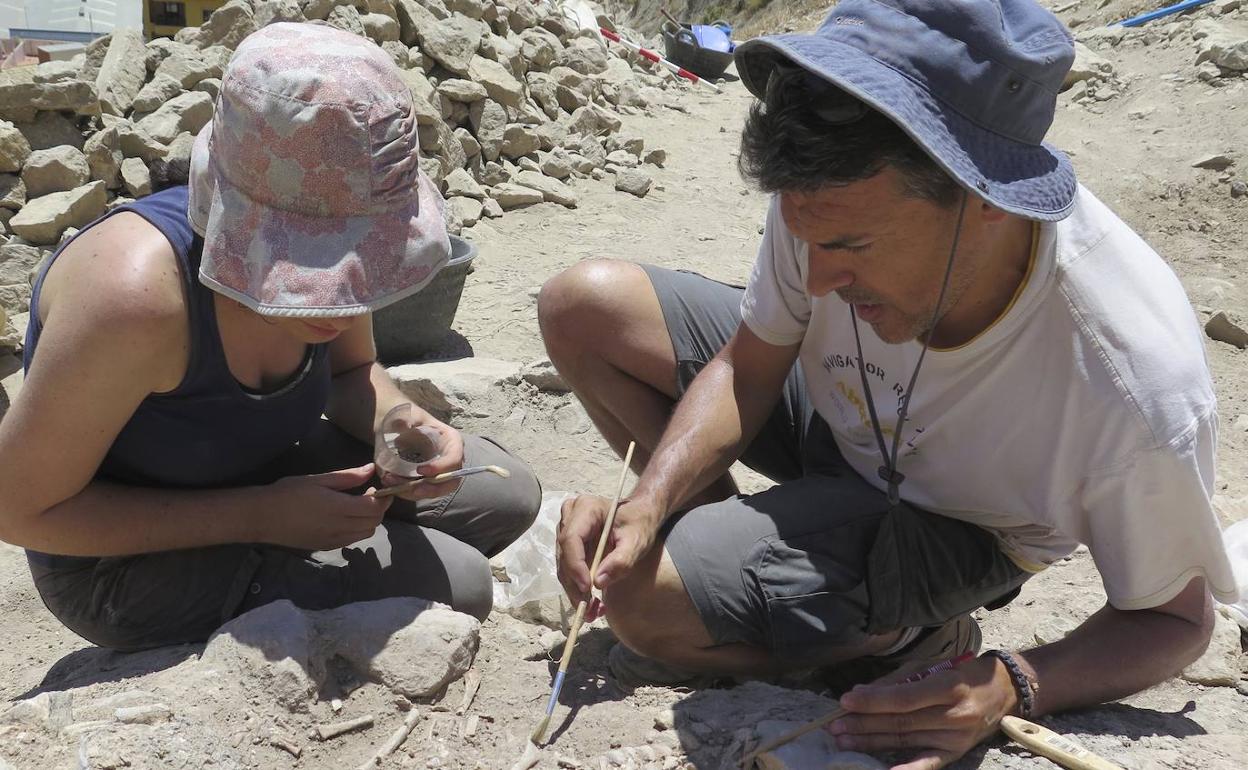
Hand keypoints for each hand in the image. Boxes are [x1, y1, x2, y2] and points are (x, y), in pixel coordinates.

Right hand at [262, 463, 392, 550]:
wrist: (263, 518)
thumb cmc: (289, 493)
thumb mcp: (318, 480)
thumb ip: (347, 477)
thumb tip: (370, 469)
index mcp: (339, 508)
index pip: (374, 507)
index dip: (383, 498)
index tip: (380, 486)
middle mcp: (340, 528)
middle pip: (374, 522)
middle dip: (379, 508)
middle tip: (370, 494)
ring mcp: (334, 541)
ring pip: (366, 533)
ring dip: (369, 520)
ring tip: (358, 505)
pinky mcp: (327, 547)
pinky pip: (353, 540)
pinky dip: (358, 529)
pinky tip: (346, 518)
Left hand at [379, 419, 464, 500]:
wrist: (395, 424)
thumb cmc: (406, 416)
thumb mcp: (407, 414)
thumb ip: (405, 420)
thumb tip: (403, 427)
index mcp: (451, 440)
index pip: (455, 458)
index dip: (442, 467)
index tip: (421, 471)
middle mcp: (449, 458)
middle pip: (450, 480)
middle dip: (432, 489)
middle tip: (413, 490)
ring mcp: (439, 471)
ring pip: (435, 490)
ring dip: (415, 492)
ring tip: (392, 483)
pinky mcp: (426, 479)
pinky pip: (422, 491)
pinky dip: (408, 492)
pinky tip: (392, 485)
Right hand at [556, 494, 661, 613]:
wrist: (640, 515)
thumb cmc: (640, 523)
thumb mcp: (637, 541)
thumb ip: (621, 560)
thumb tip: (599, 582)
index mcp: (586, 508)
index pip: (571, 539)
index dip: (575, 566)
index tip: (587, 589)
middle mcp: (570, 516)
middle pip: (564, 555)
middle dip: (575, 585)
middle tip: (589, 609)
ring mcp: (566, 528)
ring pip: (563, 565)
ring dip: (575, 591)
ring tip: (592, 611)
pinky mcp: (569, 542)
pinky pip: (568, 567)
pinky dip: (578, 587)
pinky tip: (592, 603)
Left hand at [826, 655, 1017, 769]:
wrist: (1004, 692)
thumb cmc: (962, 674)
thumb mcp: (933, 667)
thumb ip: (898, 681)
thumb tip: (862, 694)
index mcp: (948, 686)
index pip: (904, 699)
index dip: (873, 701)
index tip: (846, 701)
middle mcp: (954, 715)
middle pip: (901, 723)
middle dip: (864, 724)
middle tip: (834, 726)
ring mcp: (955, 738)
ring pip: (905, 741)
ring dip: (870, 742)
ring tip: (843, 741)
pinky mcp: (955, 753)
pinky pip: (926, 764)